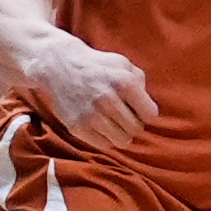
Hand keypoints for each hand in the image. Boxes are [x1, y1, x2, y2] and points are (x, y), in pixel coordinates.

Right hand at [30, 38, 161, 141]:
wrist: (60, 67)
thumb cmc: (98, 66)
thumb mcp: (124, 65)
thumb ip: (140, 84)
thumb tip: (150, 110)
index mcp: (124, 83)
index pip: (150, 115)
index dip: (146, 113)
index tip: (139, 109)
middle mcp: (108, 100)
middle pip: (136, 129)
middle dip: (134, 123)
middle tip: (125, 115)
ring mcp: (91, 115)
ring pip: (122, 141)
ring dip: (121, 133)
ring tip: (115, 122)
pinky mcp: (77, 127)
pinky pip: (104, 145)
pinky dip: (106, 138)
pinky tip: (102, 126)